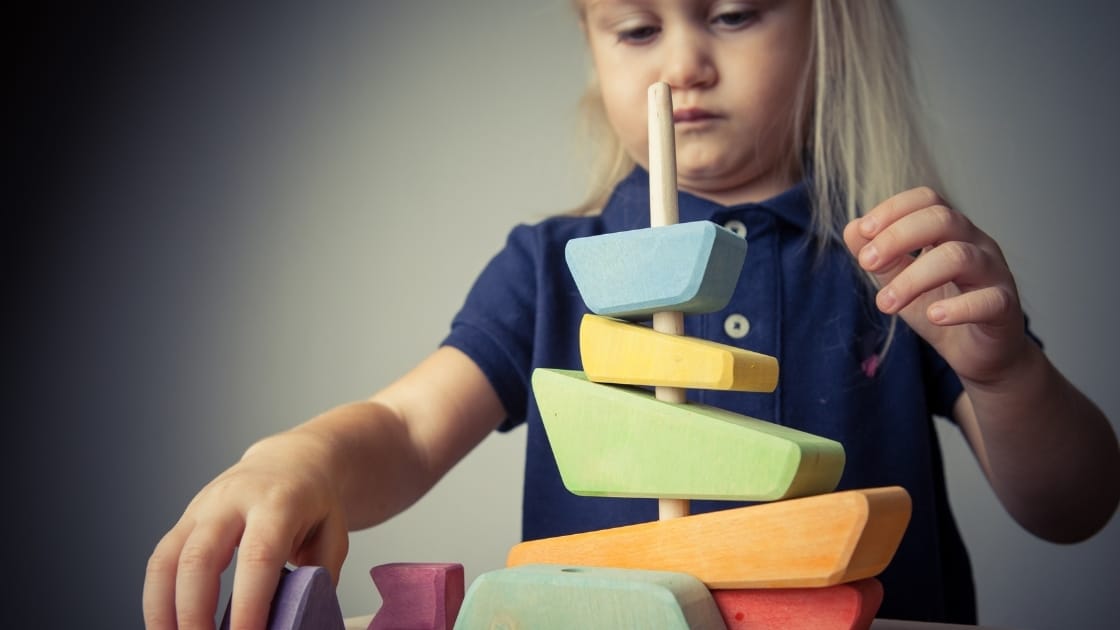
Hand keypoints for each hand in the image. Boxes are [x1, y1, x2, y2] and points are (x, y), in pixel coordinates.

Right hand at [143, 433, 348, 629]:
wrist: (291, 461)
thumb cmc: (314, 503)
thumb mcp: (333, 534)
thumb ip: (318, 578)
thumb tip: (297, 623)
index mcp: (278, 502)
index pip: (258, 557)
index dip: (250, 604)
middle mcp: (232, 500)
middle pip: (200, 558)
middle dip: (196, 613)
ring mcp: (202, 508)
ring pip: (167, 560)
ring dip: (166, 611)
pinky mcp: (184, 520)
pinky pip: (158, 562)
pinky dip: (157, 600)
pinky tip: (167, 627)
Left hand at [843, 186, 1029, 385]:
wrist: (976, 352)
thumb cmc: (940, 307)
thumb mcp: (900, 280)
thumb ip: (880, 256)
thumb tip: (852, 228)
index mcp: (950, 231)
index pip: (926, 200)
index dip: (893, 209)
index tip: (863, 232)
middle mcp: (976, 243)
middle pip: (943, 219)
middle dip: (897, 237)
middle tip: (866, 263)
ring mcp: (994, 273)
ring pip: (960, 257)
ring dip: (913, 279)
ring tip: (885, 303)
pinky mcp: (1005, 307)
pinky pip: (989, 300)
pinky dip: (958, 308)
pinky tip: (934, 316)